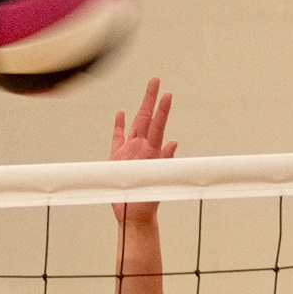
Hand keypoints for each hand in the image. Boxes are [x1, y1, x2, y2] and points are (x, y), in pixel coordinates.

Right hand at [109, 78, 176, 219]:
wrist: (133, 214)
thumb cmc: (146, 200)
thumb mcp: (158, 180)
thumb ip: (166, 161)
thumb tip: (175, 144)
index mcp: (152, 151)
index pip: (157, 125)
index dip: (162, 109)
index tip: (167, 93)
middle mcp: (142, 147)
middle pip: (146, 117)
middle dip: (151, 98)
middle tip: (156, 79)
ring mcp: (130, 151)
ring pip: (134, 124)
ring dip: (139, 108)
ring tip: (146, 92)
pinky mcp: (117, 158)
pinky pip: (118, 138)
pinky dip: (119, 126)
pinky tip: (121, 113)